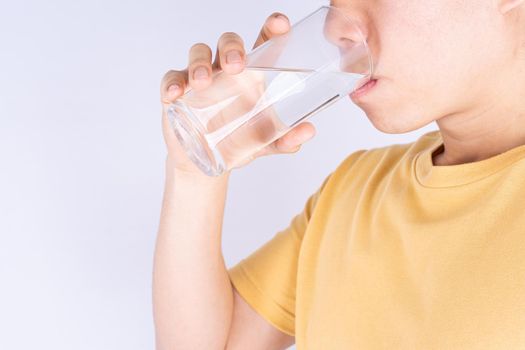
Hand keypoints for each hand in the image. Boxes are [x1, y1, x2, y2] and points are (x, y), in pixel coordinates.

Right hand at [160, 13, 316, 174]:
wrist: (206, 165)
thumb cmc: (237, 145)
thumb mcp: (264, 144)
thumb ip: (286, 139)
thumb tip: (308, 131)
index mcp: (252, 76)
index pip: (262, 44)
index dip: (271, 29)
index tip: (280, 24)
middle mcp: (226, 71)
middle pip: (228, 42)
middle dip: (232, 47)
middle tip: (236, 65)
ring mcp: (200, 78)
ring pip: (199, 53)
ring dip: (200, 63)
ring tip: (202, 83)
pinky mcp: (177, 90)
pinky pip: (172, 76)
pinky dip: (172, 82)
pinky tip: (175, 95)